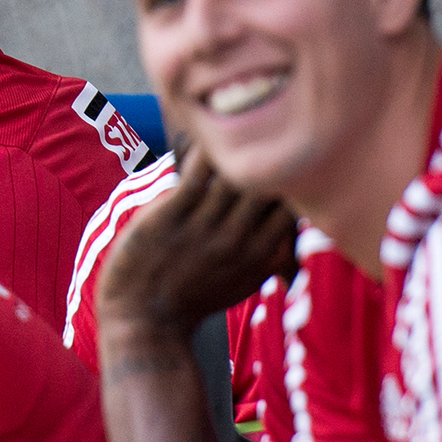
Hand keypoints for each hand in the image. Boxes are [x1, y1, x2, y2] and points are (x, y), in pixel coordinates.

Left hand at [97, 148, 297, 335]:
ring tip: (242, 119)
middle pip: (272, 186)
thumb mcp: (246, 282)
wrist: (143, 321)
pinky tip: (209, 132)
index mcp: (261, 254)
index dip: (298, 177)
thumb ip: (275, 256)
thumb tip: (297, 232)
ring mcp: (204, 227)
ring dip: (241, 147)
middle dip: (276, 156)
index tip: (291, 156)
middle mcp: (238, 239)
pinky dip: (205, 150)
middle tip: (271, 128)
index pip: (296, 207)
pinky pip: (197, 174)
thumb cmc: (195, 298)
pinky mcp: (170, 216)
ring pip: (237, 175)